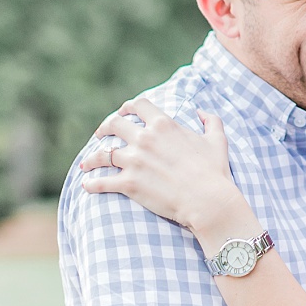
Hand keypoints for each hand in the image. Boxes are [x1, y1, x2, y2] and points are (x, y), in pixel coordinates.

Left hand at [80, 96, 244, 234]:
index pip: (138, 105)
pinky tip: (87, 185)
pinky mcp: (129, 184)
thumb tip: (202, 113)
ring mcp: (134, 161)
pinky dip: (92, 184)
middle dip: (105, 128)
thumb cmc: (214, 171)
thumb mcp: (217, 140)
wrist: (208, 200)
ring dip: (93, 158)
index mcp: (164, 125)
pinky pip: (102, 182)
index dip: (128, 107)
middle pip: (114, 125)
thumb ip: (211, 121)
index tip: (123, 112)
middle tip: (101, 134)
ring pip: (102, 154)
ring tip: (88, 163)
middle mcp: (145, 139)